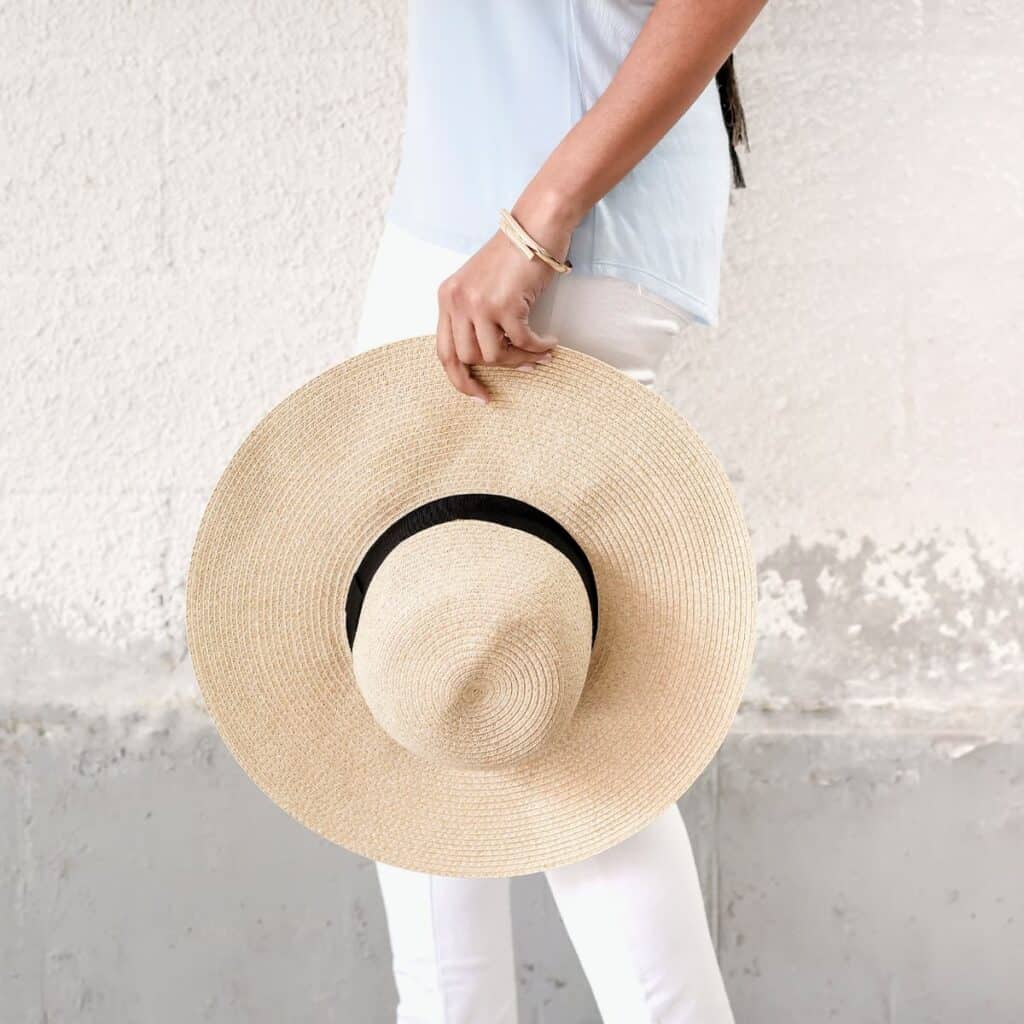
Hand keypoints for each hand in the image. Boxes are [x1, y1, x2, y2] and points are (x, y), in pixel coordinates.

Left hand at [435, 213, 573, 402]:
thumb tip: (488, 359)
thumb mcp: (481, 285)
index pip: (444, 352)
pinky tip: (550, 342)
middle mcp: (458, 301)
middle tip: (523, 367)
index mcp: (447, 298)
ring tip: (539, 353)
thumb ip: (474, 317)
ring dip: (520, 358)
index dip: (459, 380)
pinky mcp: (505, 304)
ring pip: (494, 355)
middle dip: (499, 367)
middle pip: (470, 358)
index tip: (478, 396)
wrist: (535, 227)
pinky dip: (538, 347)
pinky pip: (521, 341)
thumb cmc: (514, 256)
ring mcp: (480, 304)